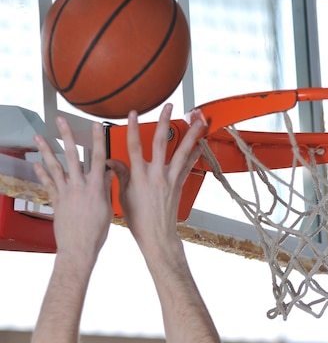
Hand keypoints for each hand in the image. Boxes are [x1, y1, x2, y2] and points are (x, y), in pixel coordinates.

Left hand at [33, 117, 112, 269]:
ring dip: (45, 150)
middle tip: (60, 120)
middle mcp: (79, 186)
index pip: (98, 158)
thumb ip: (106, 188)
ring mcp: (65, 193)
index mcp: (96, 187)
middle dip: (66, 136)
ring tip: (38, 136)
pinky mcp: (56, 201)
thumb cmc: (97, 232)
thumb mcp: (107, 208)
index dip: (97, 140)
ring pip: (55, 166)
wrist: (79, 249)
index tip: (96, 125)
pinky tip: (36, 162)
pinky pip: (48, 183)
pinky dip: (41, 173)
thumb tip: (107, 172)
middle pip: (72, 156)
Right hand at [107, 104, 203, 257]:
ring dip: (191, 135)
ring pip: (182, 152)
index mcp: (139, 177)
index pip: (134, 147)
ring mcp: (170, 179)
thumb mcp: (123, 196)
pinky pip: (189, 166)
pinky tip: (201, 145)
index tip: (134, 113)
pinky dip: (195, 155)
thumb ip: (120, 175)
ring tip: (199, 122)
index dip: (134, 129)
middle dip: (165, 122)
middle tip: (169, 106)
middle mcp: (156, 175)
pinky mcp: (179, 185)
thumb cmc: (138, 220)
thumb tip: (111, 160)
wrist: (157, 236)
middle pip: (161, 143)